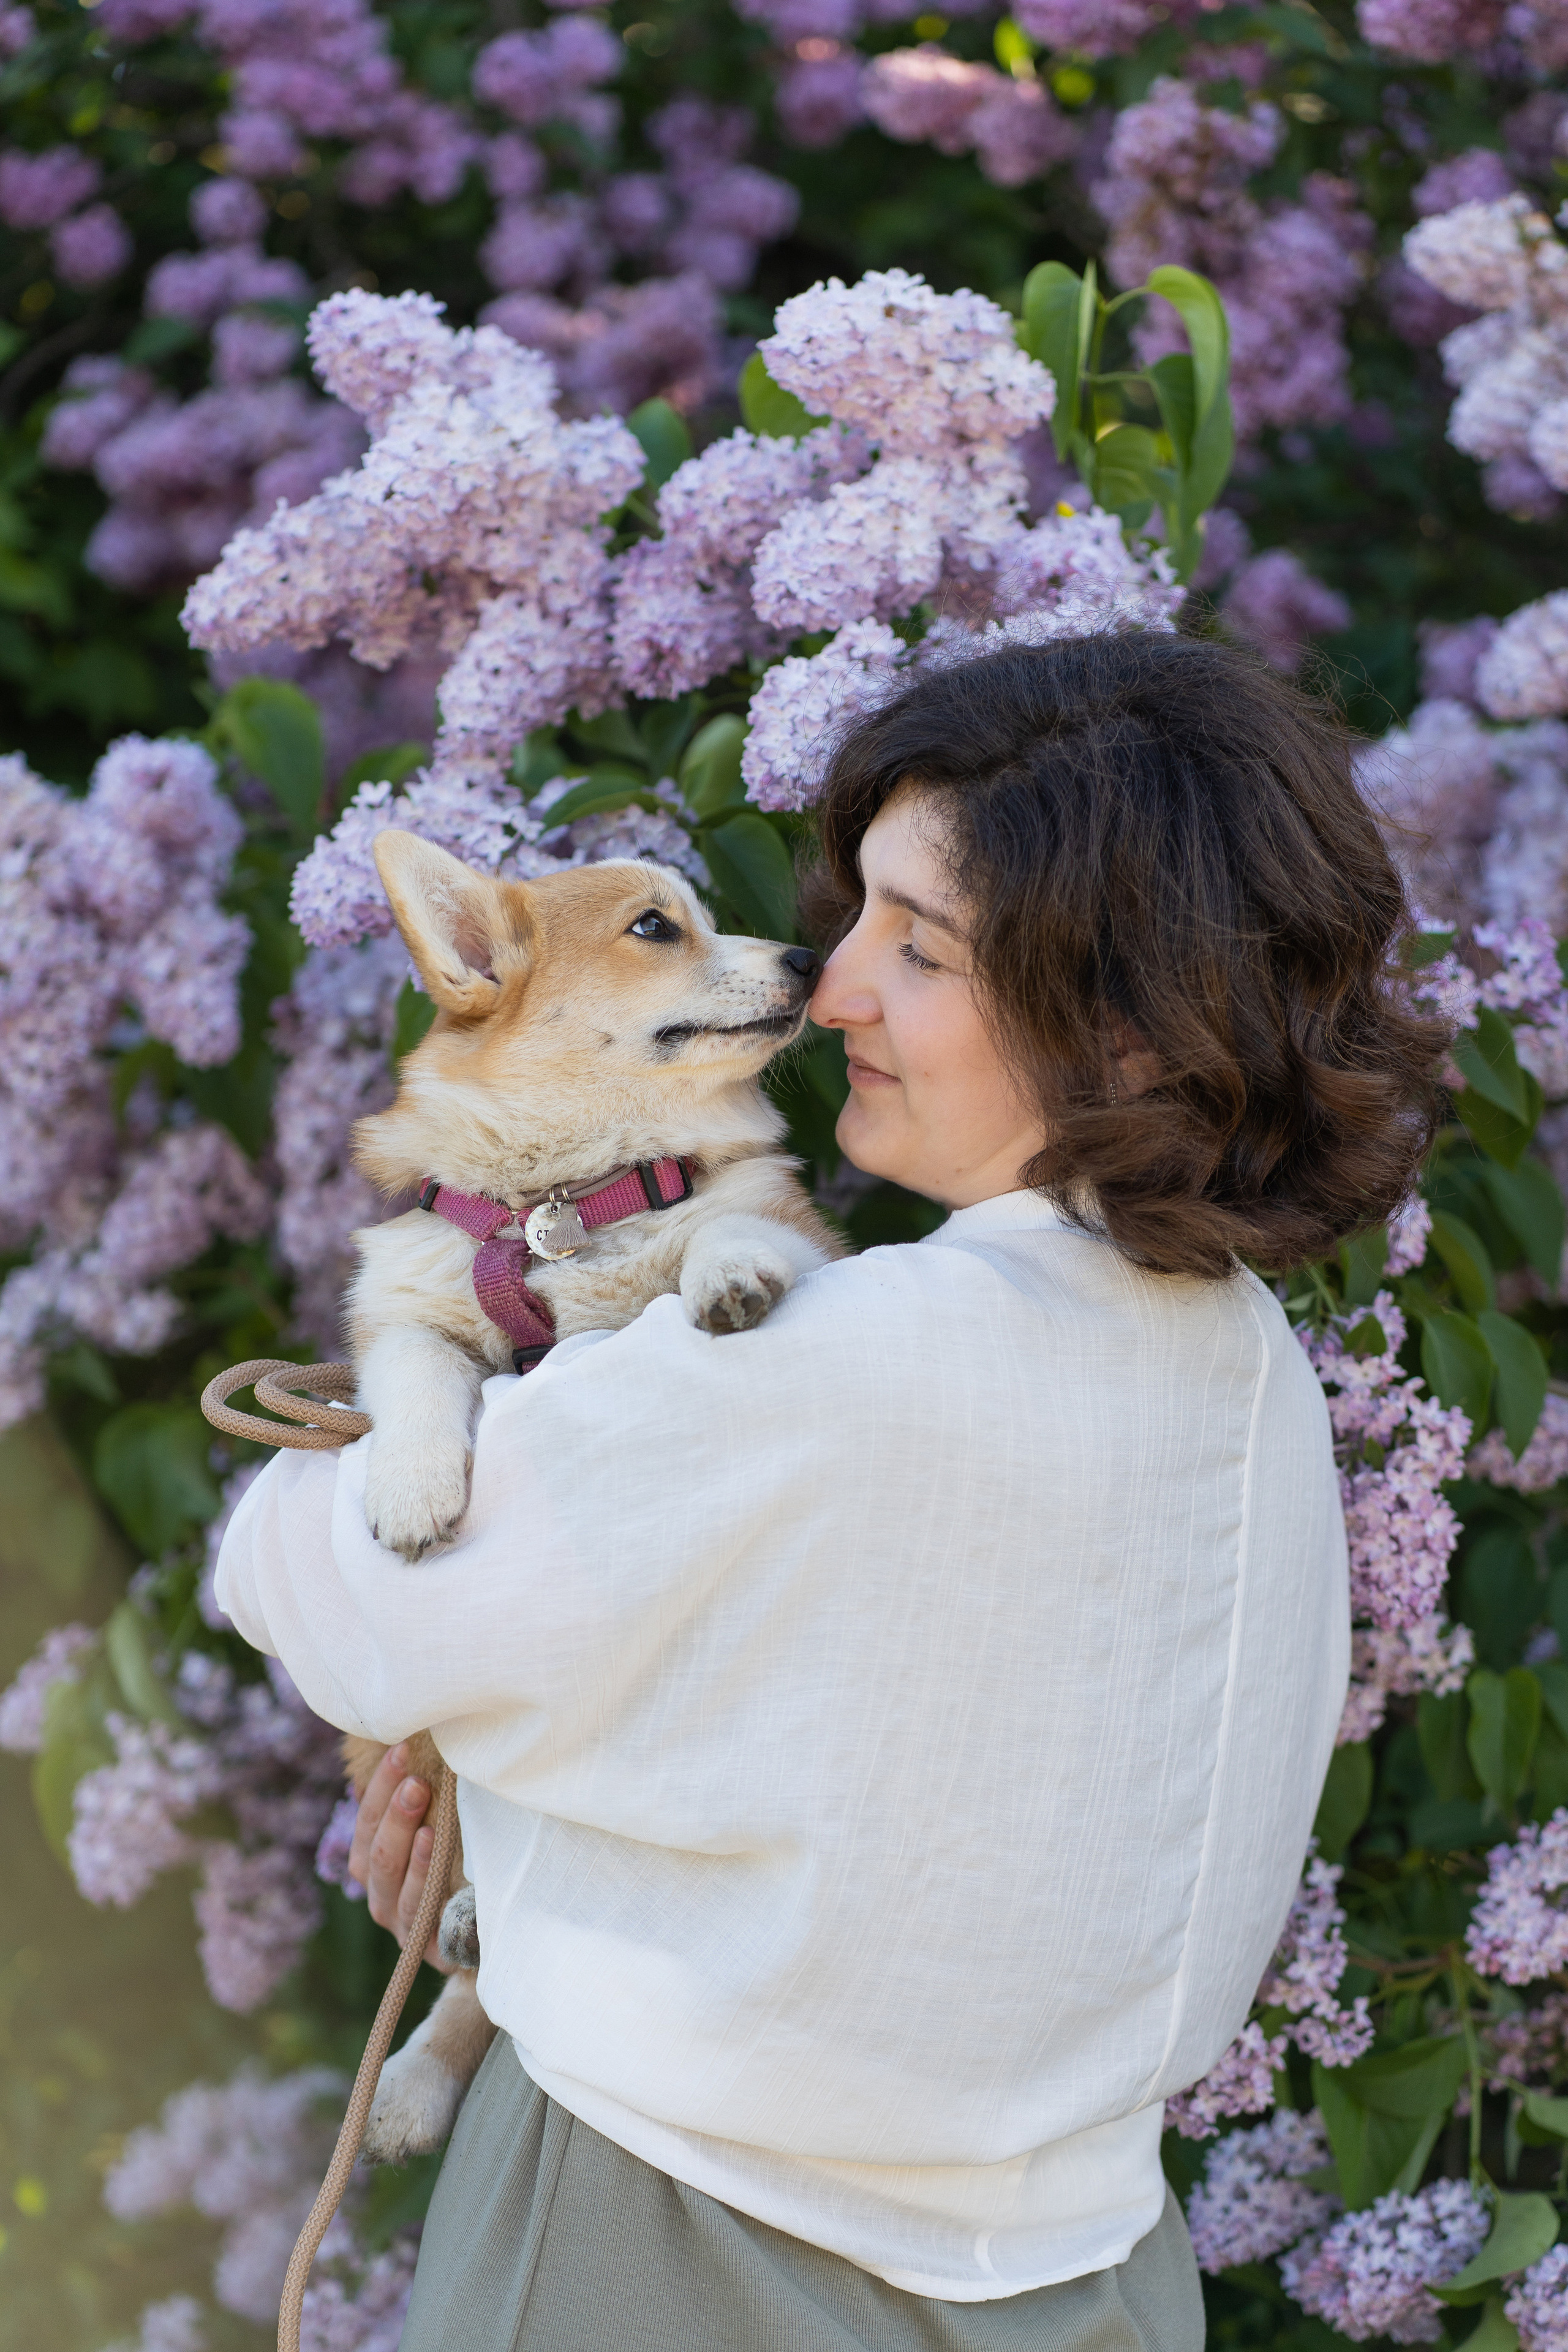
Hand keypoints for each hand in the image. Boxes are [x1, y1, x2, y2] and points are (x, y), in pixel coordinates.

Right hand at [347, 1741, 452, 1970]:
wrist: (503, 1934)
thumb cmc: (470, 1868)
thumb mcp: (445, 1832)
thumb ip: (423, 1803)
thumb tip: (419, 1745)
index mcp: (375, 1866)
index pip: (367, 1823)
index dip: (380, 1786)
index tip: (401, 1748)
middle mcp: (382, 1897)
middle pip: (375, 1849)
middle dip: (392, 1807)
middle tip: (414, 1773)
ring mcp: (403, 1926)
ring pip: (389, 1876)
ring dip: (401, 1830)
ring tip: (418, 1793)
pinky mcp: (429, 1948)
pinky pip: (418, 1909)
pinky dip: (421, 1873)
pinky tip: (430, 1840)